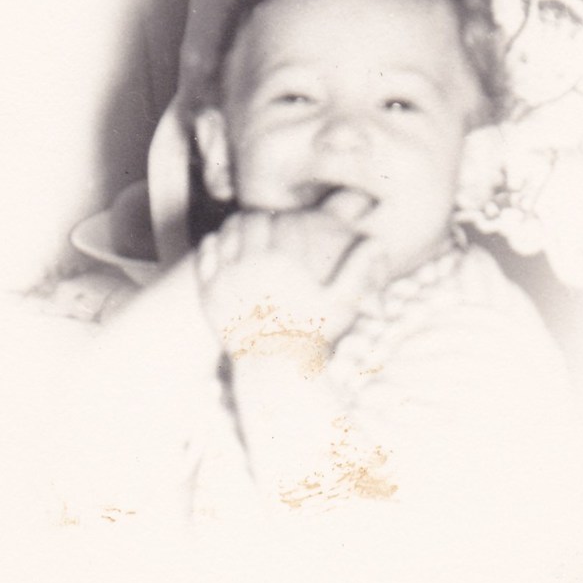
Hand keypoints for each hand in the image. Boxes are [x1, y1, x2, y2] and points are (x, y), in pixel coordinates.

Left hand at [195, 192, 387, 363]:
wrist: (273, 367)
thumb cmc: (310, 333)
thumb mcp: (340, 302)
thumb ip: (358, 269)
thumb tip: (377, 242)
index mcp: (277, 262)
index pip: (265, 219)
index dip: (270, 216)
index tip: (277, 220)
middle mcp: (248, 266)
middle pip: (242, 223)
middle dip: (252, 220)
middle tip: (260, 223)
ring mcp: (225, 280)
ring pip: (222, 236)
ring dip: (232, 230)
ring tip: (243, 232)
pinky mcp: (209, 294)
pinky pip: (204, 257)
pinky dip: (212, 246)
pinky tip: (221, 247)